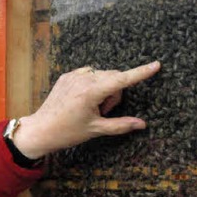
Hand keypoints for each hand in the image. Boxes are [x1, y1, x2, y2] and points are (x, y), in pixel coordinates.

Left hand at [12, 61, 160, 158]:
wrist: (40, 129)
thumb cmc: (67, 132)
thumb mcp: (96, 130)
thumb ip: (121, 125)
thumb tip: (142, 124)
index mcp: (91, 92)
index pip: (122, 79)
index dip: (140, 73)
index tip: (156, 64)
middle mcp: (82, 79)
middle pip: (113, 77)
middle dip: (115, 93)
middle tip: (103, 111)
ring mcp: (72, 76)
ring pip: (102, 75)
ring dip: (104, 88)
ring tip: (91, 107)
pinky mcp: (66, 76)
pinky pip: (88, 74)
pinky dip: (92, 84)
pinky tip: (83, 100)